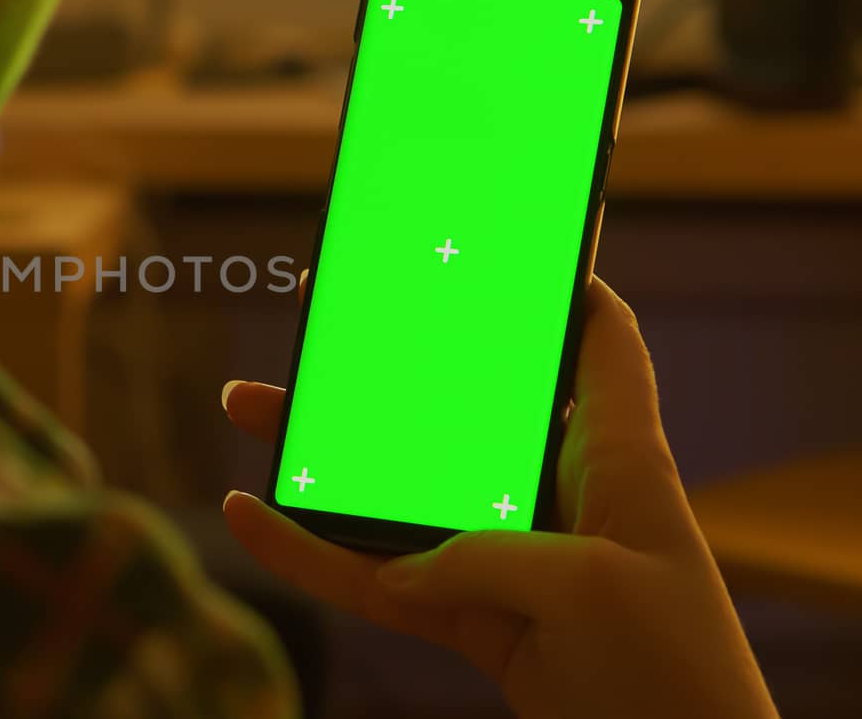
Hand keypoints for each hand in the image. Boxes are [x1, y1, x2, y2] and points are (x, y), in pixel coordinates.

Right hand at [221, 275, 777, 718]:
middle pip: (457, 405)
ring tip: (244, 403)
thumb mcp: (591, 588)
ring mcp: (501, 555)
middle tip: (322, 313)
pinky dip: (307, 554)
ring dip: (319, 449)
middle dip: (387, 360)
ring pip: (393, 485)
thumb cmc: (672, 671)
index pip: (603, 348)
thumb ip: (487, 555)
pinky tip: (250, 521)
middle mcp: (553, 496)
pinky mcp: (466, 617)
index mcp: (616, 463)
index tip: (505, 246)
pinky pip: (370, 577)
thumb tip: (406, 568)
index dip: (567, 291)